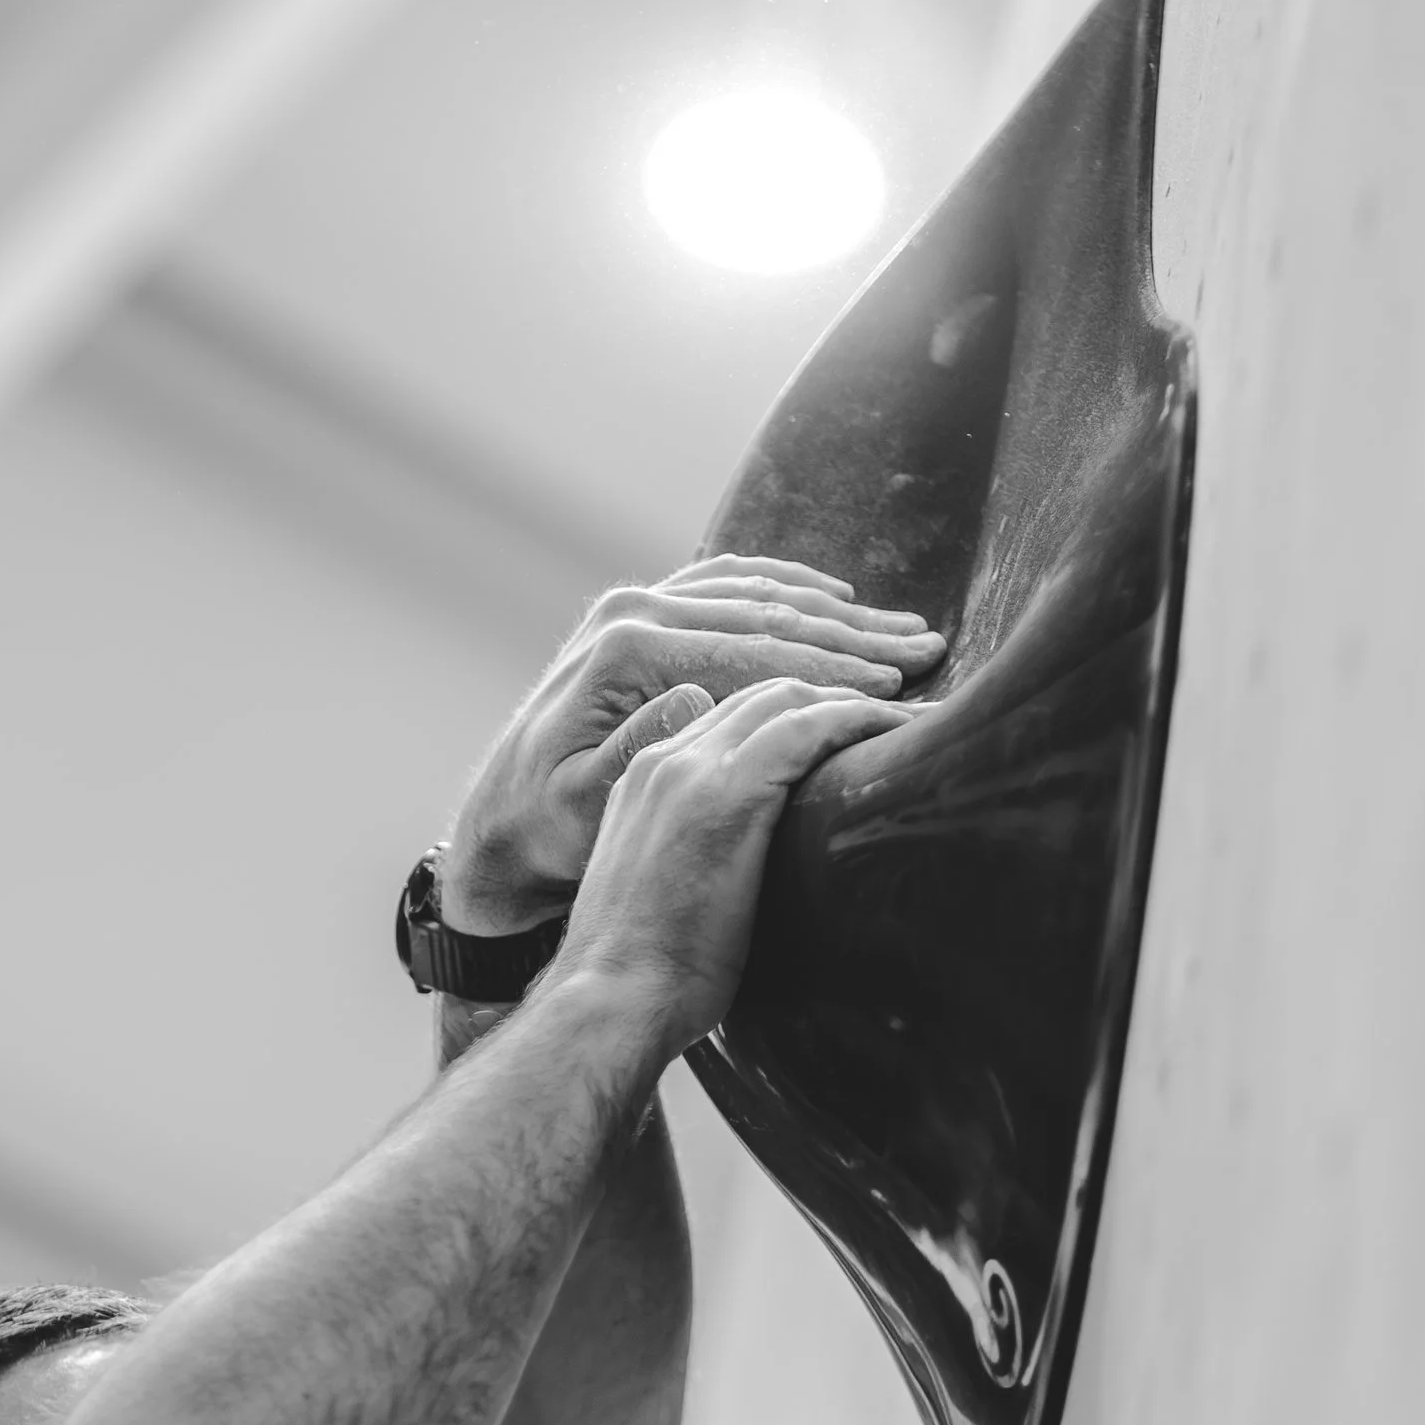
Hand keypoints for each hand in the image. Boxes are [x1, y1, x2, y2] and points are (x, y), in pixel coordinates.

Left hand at [444, 557, 942, 929]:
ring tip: (899, 626)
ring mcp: (631, 609)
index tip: (898, 683)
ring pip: (751, 594)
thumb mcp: (585, 807)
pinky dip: (783, 589)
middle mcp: (627, 615)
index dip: (833, 668)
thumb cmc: (547, 837)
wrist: (497, 828)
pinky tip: (831, 598)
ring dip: (830, 610)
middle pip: (762, 614)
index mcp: (624, 653)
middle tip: (926, 644)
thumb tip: (694, 696)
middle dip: (851, 633)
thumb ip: (634, 750)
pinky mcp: (637, 617)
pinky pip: (725, 586)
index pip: (753, 652)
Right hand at [552, 674, 911, 1057]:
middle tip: (893, 708)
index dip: (792, 713)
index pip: (728, 717)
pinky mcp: (727, 793)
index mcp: (642, 781)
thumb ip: (701, 859)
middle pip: (759, 693)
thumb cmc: (645, 977)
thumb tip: (755, 877)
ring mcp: (690, 770)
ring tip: (908, 714)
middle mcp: (663, 761)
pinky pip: (807, 727)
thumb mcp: (667, 896)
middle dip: (830, 691)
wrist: (611, 1001)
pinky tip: (897, 726)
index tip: (844, 731)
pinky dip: (858, 717)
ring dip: (853, 699)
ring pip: (785, 696)